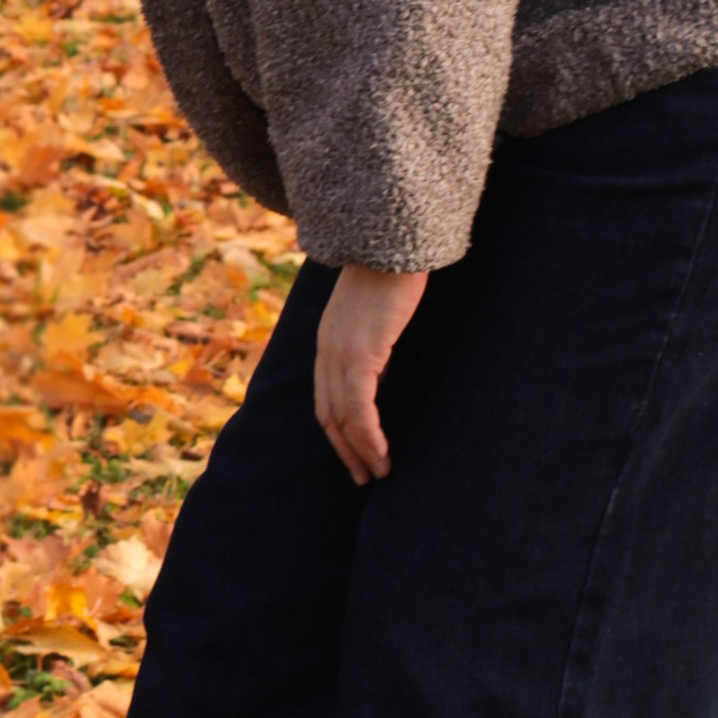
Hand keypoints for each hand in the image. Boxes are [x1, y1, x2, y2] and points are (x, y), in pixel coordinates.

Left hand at [313, 265, 427, 483]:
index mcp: (328, 340)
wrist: (392, 242)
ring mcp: (340, 352)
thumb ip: (370, 339)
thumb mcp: (375, 312)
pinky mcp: (360, 352)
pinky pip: (358, 407)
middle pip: (328, 413)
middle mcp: (327, 350)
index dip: (339, 429)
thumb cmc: (392, 272)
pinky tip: (381, 454)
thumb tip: (378, 366)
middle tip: (365, 476)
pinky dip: (368, 436)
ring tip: (379, 472)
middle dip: (345, 449)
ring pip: (342, 417)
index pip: (325, 397)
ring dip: (360, 450)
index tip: (356, 453)